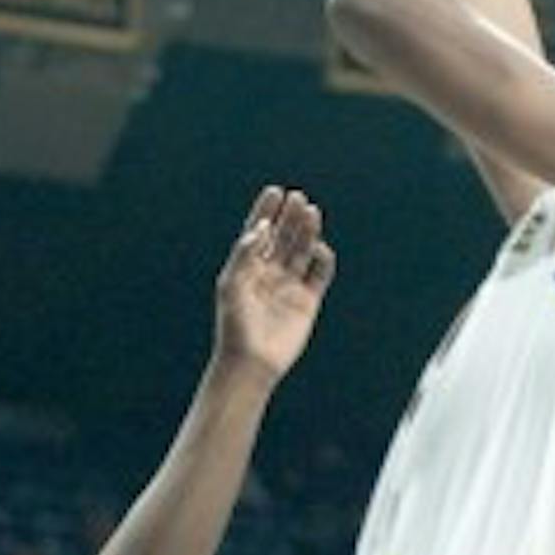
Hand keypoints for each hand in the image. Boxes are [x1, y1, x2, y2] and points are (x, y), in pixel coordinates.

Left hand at [214, 187, 334, 381]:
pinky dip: (323, 258)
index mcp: (247, 266)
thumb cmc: (234, 325)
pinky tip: (319, 248)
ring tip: (311, 211)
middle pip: (283, 236)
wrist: (251, 362)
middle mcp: (270, 273)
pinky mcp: (308, 301)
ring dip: (307, 231)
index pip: (259, 232)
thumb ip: (245, 253)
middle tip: (297, 198)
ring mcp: (289, 286)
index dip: (266, 211)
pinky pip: (320, 274)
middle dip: (290, 217)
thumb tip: (262, 227)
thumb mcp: (232, 284)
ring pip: (302, 250)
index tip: (274, 192)